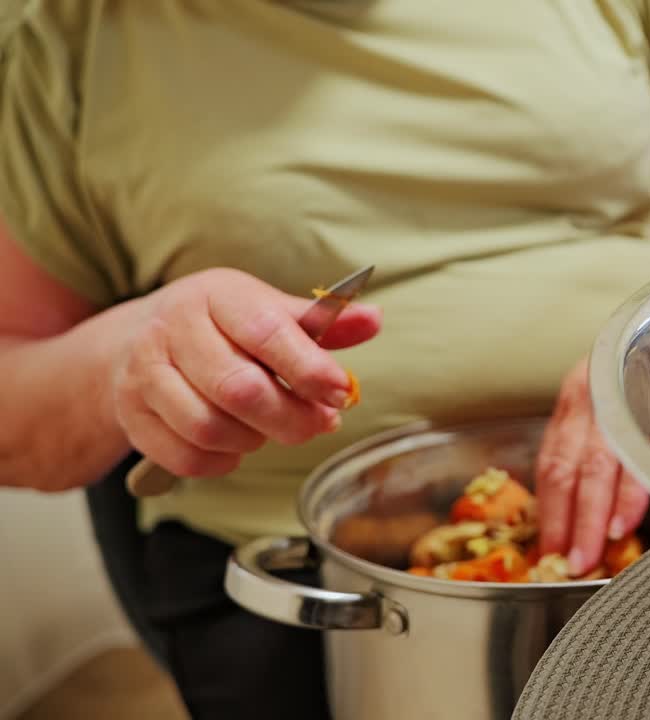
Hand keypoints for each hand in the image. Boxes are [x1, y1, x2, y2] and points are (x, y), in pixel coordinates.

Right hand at [110, 268, 380, 476]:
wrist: (137, 340)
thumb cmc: (221, 326)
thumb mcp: (269, 310)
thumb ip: (321, 323)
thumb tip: (374, 320)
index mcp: (217, 295)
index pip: (266, 333)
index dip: (309, 369)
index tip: (341, 392)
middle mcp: (173, 328)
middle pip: (239, 389)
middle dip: (291, 418)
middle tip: (319, 423)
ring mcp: (145, 372)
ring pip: (209, 428)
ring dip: (254, 440)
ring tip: (270, 428)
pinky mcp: (131, 414)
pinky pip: (185, 456)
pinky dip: (221, 462)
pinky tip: (235, 446)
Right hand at [535, 358, 649, 575]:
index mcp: (643, 393)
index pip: (631, 453)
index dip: (623, 497)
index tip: (616, 533)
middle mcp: (605, 394)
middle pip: (589, 464)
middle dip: (580, 519)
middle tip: (577, 561)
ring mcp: (579, 398)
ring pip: (558, 462)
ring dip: (555, 514)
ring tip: (555, 552)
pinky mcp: (562, 407)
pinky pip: (547, 454)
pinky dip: (546, 494)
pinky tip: (548, 524)